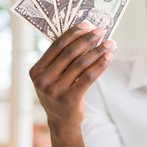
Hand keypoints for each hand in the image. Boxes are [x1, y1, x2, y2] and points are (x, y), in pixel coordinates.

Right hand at [29, 23, 114, 146]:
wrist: (61, 121)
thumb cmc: (59, 93)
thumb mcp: (52, 77)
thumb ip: (61, 60)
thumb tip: (84, 36)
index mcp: (36, 71)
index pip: (56, 46)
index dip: (73, 33)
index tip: (86, 24)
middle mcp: (43, 80)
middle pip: (70, 53)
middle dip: (88, 39)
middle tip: (101, 30)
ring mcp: (55, 91)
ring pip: (81, 64)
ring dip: (98, 51)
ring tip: (110, 43)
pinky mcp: (70, 99)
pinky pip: (88, 77)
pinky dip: (100, 65)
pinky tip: (109, 57)